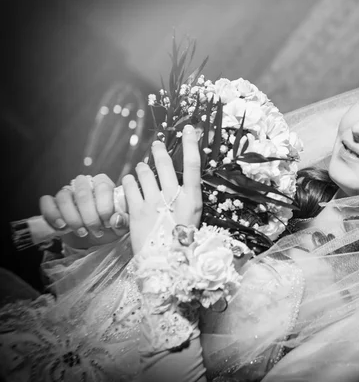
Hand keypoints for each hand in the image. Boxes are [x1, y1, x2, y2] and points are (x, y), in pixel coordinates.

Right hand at [39, 174, 128, 248]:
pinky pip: (47, 201)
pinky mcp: (53, 203)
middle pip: (82, 192)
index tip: (108, 223)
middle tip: (96, 230)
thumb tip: (116, 219)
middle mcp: (84, 184)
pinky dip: (52, 214)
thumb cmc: (109, 226)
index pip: (102, 186)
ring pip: (64, 197)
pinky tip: (62, 226)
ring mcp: (67, 192)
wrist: (93, 236)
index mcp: (103, 184)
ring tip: (82, 232)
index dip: (105, 206)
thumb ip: (124, 221)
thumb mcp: (121, 225)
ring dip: (73, 218)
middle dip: (89, 216)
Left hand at [123, 124, 202, 254]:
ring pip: (145, 172)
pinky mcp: (136, 210)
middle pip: (166, 164)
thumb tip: (178, 186)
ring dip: (142, 168)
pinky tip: (130, 182)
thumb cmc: (182, 244)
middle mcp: (173, 197)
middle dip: (159, 151)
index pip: (194, 166)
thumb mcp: (191, 220)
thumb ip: (185, 201)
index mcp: (192, 200)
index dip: (191, 145)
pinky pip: (129, 185)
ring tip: (141, 169)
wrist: (165, 264)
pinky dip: (129, 181)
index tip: (189, 129)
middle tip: (156, 145)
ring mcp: (154, 202)